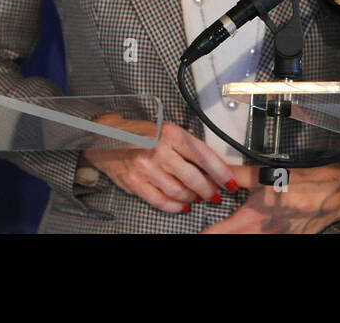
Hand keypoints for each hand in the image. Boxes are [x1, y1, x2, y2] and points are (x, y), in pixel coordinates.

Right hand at [81, 115, 239, 213]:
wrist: (109, 137)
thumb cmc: (143, 135)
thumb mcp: (169, 132)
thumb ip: (188, 148)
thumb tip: (213, 167)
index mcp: (172, 133)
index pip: (203, 155)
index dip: (220, 172)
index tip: (231, 182)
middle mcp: (158, 149)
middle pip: (192, 176)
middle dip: (208, 189)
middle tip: (216, 195)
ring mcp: (146, 167)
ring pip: (178, 190)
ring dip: (192, 198)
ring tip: (199, 198)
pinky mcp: (135, 182)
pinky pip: (160, 200)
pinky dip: (174, 206)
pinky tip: (183, 206)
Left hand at [201, 163, 339, 233]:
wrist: (336, 192)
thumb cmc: (305, 182)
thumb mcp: (265, 174)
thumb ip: (236, 174)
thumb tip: (215, 169)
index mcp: (251, 220)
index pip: (215, 234)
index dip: (203, 233)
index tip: (196, 231)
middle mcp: (261, 235)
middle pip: (231, 240)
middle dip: (220, 234)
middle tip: (212, 229)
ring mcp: (277, 240)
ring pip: (249, 242)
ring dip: (240, 233)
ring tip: (237, 227)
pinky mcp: (291, 241)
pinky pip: (270, 240)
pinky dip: (260, 235)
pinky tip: (261, 228)